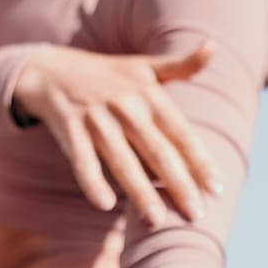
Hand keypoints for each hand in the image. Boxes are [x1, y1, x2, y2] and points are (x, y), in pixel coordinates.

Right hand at [10, 40, 223, 227]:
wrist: (51, 70)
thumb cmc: (106, 75)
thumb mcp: (144, 67)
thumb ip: (181, 65)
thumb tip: (213, 46)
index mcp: (149, 95)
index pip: (181, 134)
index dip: (200, 162)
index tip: (216, 189)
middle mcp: (126, 106)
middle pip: (157, 152)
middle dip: (178, 185)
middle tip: (196, 215)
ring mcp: (97, 119)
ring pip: (123, 161)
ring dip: (140, 192)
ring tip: (155, 221)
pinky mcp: (70, 128)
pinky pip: (82, 160)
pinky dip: (92, 181)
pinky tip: (105, 205)